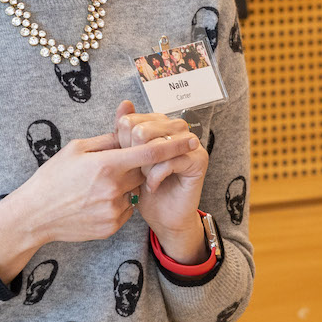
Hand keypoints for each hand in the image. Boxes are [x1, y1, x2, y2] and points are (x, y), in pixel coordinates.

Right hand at [0, 123, 198, 277]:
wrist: (35, 215)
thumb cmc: (53, 177)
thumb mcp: (76, 149)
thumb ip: (109, 138)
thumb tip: (129, 121)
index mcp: (105, 165)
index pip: (149, 151)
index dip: (172, 144)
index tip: (190, 138)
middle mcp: (113, 188)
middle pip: (143, 171)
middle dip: (136, 166)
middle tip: (116, 165)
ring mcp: (113, 210)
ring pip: (134, 191)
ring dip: (124, 186)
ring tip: (95, 187)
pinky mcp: (112, 227)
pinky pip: (126, 209)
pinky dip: (117, 203)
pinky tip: (94, 202)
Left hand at [112, 100, 210, 260]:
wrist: (164, 217)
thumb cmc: (147, 187)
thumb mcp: (130, 158)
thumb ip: (126, 131)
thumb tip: (124, 104)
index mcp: (161, 123)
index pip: (131, 120)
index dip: (122, 143)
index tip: (127, 161)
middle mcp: (178, 128)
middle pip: (142, 130)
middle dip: (134, 156)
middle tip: (138, 172)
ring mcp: (190, 142)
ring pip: (156, 144)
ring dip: (145, 166)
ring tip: (145, 178)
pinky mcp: (199, 159)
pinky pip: (169, 161)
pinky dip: (156, 177)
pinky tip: (152, 186)